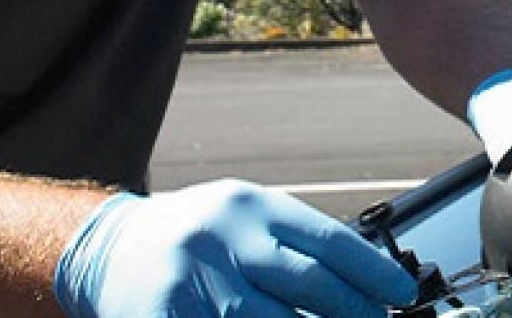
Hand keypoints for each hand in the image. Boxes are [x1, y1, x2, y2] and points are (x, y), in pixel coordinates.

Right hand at [54, 180, 416, 316]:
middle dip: (353, 311)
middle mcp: (223, 237)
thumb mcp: (243, 219)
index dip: (372, 270)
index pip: (327, 238)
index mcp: (250, 206)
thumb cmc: (193, 233)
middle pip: (306, 282)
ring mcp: (193, 279)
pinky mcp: (167, 315)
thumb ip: (294, 243)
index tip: (403, 293)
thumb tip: (365, 279)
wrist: (108, 247)